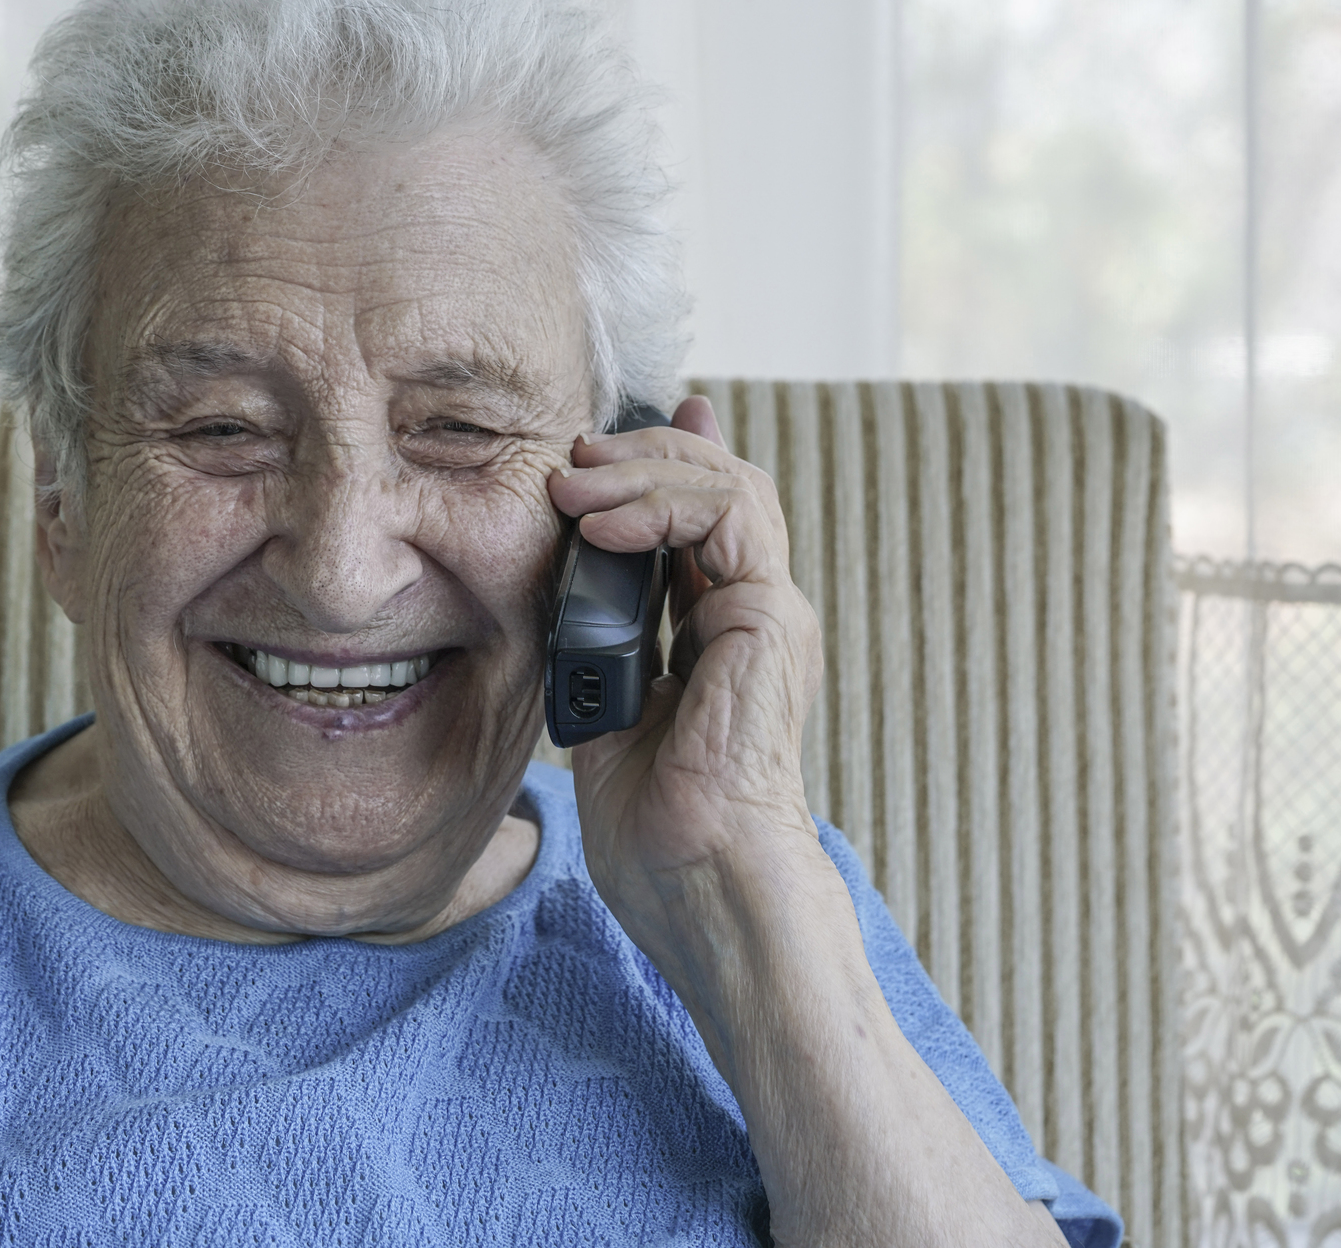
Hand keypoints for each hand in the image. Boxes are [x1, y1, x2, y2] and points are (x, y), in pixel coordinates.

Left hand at [546, 395, 824, 940]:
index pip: (701, 520)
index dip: (657, 470)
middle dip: (641, 456)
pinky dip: (658, 504)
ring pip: (727, 487)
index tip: (592, 452)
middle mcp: (753, 616)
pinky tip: (599, 522)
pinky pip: (724, 520)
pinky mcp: (770, 620)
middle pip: (717, 487)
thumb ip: (603, 649)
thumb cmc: (658, 833)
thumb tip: (570, 599)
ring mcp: (768, 615)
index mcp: (720, 636)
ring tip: (571, 481)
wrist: (704, 887)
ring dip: (642, 468)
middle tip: (572, 454)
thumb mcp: (606, 713)